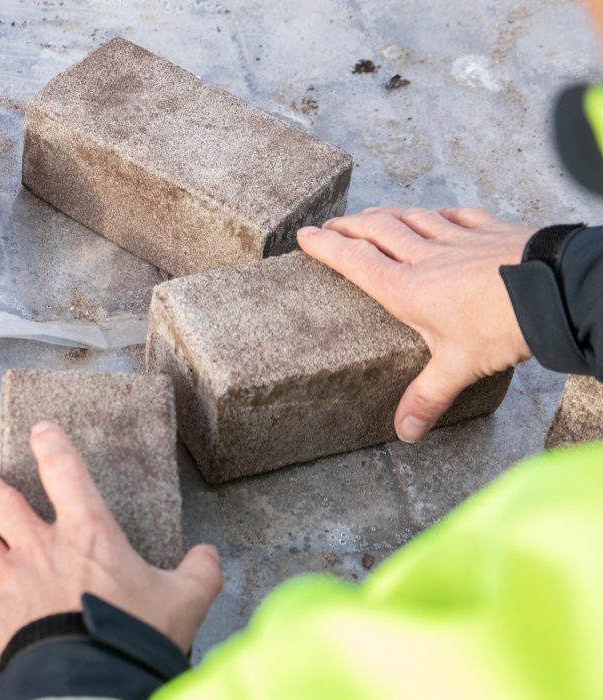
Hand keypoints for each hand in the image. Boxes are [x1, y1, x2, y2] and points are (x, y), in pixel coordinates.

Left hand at [0, 421, 222, 673]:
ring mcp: (6, 580)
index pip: (66, 472)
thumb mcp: (184, 603)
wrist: (93, 684)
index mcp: (88, 534)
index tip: (41, 431)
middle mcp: (39, 548)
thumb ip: (198, 574)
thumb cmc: (135, 639)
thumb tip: (209, 556)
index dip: (51, 445)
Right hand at [298, 207, 532, 442]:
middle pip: (377, 232)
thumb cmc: (502, 325)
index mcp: (406, 289)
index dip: (326, 247)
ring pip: (412, 218)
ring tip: (371, 215)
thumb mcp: (458, 367)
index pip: (355, 261)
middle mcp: (426, 258)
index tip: (305, 236)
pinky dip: (440, 212)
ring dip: (386, 214)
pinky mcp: (490, 231)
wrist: (554, 291)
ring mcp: (458, 239)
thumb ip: (428, 396)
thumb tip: (404, 432)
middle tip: (331, 224)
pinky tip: (437, 213)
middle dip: (349, 226)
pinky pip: (458, 215)